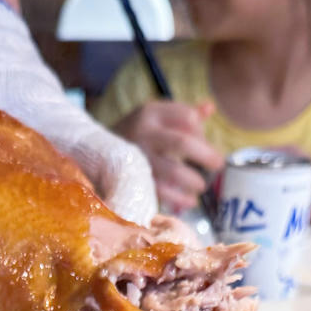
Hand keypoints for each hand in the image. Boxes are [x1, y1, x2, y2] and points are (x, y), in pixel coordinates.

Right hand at [112, 100, 224, 214]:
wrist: (92, 152)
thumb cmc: (134, 134)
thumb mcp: (154, 117)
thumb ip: (182, 114)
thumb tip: (210, 108)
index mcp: (150, 112)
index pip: (187, 117)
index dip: (201, 131)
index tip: (204, 143)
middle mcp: (142, 132)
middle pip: (182, 142)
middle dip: (205, 155)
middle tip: (218, 165)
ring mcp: (137, 157)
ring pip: (172, 170)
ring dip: (192, 180)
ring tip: (201, 187)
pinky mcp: (133, 179)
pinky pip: (160, 191)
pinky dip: (178, 198)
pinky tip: (189, 202)